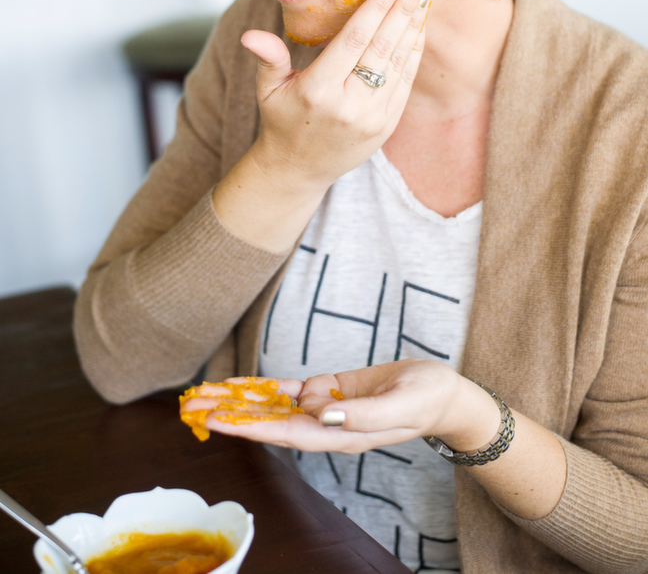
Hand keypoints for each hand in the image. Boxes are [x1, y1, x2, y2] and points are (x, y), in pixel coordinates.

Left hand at [181, 360, 489, 454]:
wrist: (442, 393)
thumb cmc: (426, 399)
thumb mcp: (400, 406)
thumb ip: (362, 416)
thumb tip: (321, 415)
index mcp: (341, 436)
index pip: (287, 434)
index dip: (250, 427)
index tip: (218, 421)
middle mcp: (326, 426)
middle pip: (269, 422)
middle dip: (231, 415)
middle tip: (193, 406)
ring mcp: (326, 408)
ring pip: (274, 406)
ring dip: (240, 400)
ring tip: (205, 393)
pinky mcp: (330, 390)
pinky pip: (290, 389)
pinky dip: (265, 386)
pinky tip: (241, 384)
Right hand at [243, 0, 429, 191]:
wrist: (299, 169)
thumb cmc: (282, 120)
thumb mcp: (268, 89)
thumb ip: (267, 57)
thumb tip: (250, 35)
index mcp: (318, 90)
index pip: (354, 40)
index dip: (376, 8)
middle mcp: (348, 104)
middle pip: (382, 48)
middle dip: (402, 11)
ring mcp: (371, 117)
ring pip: (399, 64)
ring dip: (414, 28)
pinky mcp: (386, 125)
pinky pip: (406, 82)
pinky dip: (414, 53)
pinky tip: (418, 28)